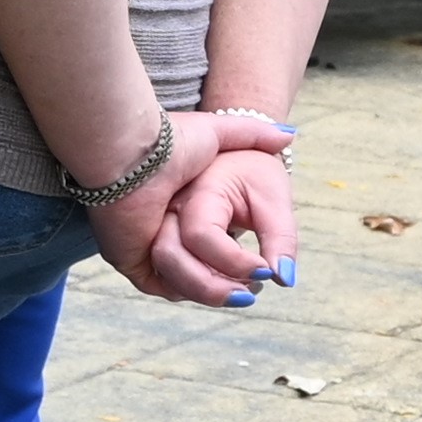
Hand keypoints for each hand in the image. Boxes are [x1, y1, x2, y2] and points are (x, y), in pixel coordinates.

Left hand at [82, 109, 292, 307]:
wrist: (132, 151)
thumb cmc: (172, 140)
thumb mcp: (218, 133)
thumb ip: (253, 133)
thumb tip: (289, 134)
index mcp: (180, 206)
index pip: (211, 243)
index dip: (239, 257)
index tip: (267, 265)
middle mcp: (162, 229)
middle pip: (200, 269)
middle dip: (232, 281)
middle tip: (257, 283)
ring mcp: (145, 247)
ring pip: (184, 282)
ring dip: (216, 288)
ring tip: (244, 287)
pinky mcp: (131, 259)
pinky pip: (164, 286)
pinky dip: (192, 288)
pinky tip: (221, 283)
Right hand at [165, 139, 297, 298]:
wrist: (232, 160)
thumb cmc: (254, 174)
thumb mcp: (275, 197)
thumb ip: (282, 238)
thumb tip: (284, 278)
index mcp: (198, 189)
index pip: (200, 234)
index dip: (233, 262)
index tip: (266, 272)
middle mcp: (168, 206)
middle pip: (168, 256)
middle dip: (209, 288)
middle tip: (247, 296)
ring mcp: (157, 222)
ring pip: (160, 270)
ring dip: (199, 292)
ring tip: (239, 290)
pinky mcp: (157, 238)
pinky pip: (161, 273)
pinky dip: (189, 287)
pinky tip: (218, 283)